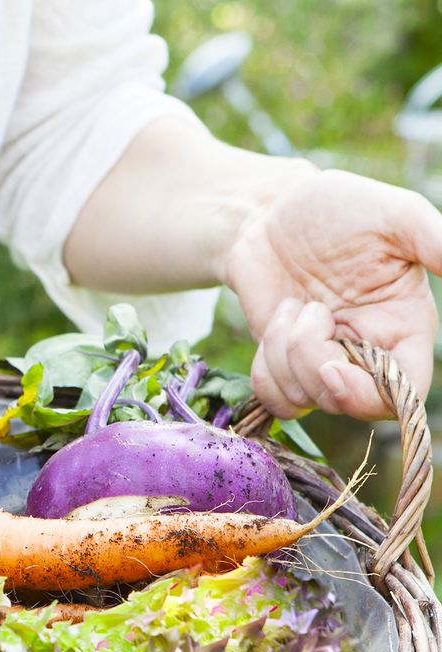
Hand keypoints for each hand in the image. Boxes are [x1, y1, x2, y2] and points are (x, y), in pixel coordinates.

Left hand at [223, 168, 441, 419]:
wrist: (268, 215)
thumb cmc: (335, 208)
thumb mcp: (393, 215)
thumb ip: (436, 241)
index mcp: (403, 325)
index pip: (405, 391)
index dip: (372, 395)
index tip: (333, 367)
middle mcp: (367, 353)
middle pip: (352, 404)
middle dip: (316, 367)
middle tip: (308, 313)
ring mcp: (323, 363)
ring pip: (306, 399)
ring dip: (284, 352)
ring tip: (294, 304)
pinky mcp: (285, 368)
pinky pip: (275, 398)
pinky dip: (265, 369)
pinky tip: (275, 324)